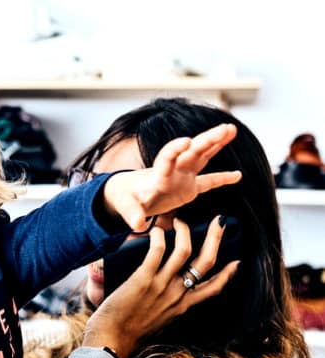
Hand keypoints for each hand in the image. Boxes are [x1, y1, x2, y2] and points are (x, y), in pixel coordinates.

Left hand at [82, 216, 239, 357]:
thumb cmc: (129, 330)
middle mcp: (178, 294)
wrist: (113, 338)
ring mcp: (163, 285)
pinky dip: (159, 237)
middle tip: (220, 221)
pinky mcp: (144, 279)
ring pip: (184, 250)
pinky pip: (158, 251)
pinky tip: (155, 231)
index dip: (227, 274)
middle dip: (216, 238)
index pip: (213, 288)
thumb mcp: (159, 320)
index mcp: (183, 305)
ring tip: (179, 221)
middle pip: (206, 262)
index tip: (236, 262)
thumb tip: (166, 290)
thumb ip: (167, 305)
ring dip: (184, 231)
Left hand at [104, 124, 241, 230]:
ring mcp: (183, 177)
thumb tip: (137, 223)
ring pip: (202, 157)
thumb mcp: (125, 205)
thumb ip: (132, 213)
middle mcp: (173, 171)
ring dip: (216, 144)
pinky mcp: (189, 187)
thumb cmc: (124, 197)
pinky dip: (222, 178)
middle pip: (192, 152)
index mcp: (157, 174)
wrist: (127, 194)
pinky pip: (208, 181)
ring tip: (232, 130)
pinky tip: (238, 175)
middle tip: (225, 128)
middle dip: (208, 140)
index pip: (166, 158)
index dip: (174, 150)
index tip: (186, 141)